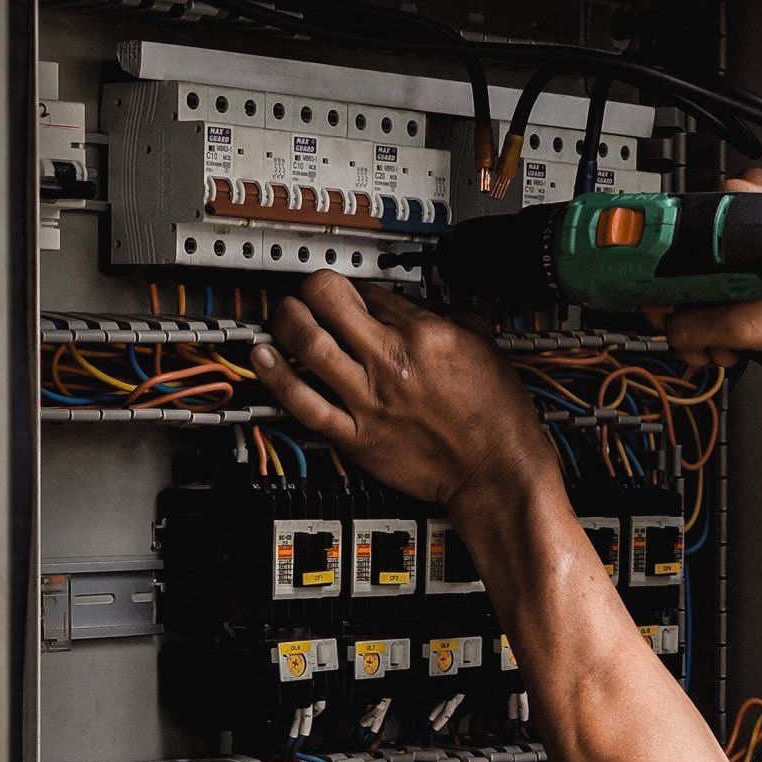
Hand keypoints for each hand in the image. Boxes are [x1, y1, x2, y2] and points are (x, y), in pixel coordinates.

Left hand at [251, 273, 551, 511]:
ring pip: (307, 344)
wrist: (497, 473)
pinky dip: (276, 377)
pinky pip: (305, 403)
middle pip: (329, 301)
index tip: (354, 296)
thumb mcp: (486, 349)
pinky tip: (263, 358)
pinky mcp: (357, 436)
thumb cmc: (498, 420)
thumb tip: (429, 306)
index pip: (372, 291)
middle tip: (308, 293)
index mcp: (426, 335)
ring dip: (287, 321)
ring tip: (283, 315)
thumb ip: (455, 318)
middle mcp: (391, 362)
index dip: (358, 288)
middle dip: (311, 288)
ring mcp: (370, 400)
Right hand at [644, 167, 761, 371]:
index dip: (665, 298)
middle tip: (709, 345)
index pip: (671, 248)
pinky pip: (750, 265)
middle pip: (697, 261)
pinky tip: (755, 324)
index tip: (672, 323)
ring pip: (724, 267)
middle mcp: (753, 197)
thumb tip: (673, 331)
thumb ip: (696, 329)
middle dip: (698, 314)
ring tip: (737, 343)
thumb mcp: (750, 324)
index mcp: (734, 201)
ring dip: (722, 311)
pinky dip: (746, 296)